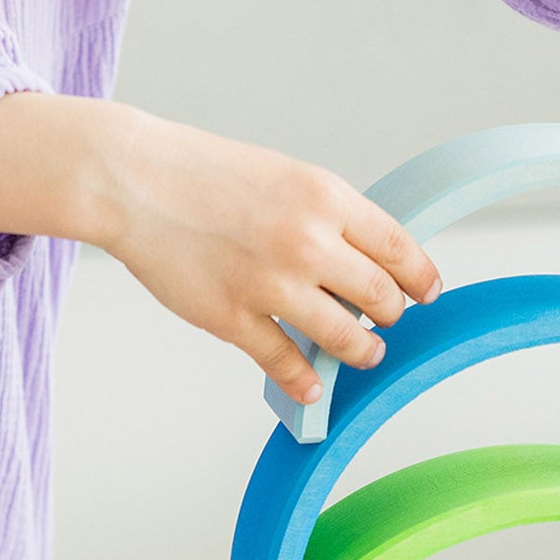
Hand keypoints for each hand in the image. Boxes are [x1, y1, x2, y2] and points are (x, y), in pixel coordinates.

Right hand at [103, 115, 439, 402]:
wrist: (132, 179)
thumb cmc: (209, 175)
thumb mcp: (288, 176)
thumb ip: (332, 217)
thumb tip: (374, 261)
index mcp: (325, 198)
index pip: (400, 250)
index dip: (421, 278)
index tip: (427, 293)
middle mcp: (307, 242)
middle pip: (382, 298)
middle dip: (391, 314)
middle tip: (386, 319)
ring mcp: (270, 285)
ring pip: (346, 339)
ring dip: (363, 351)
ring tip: (364, 352)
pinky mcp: (234, 319)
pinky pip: (287, 364)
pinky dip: (306, 380)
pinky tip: (313, 383)